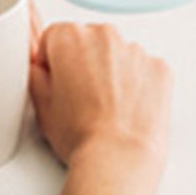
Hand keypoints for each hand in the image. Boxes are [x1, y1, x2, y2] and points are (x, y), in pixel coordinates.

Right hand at [30, 22, 172, 171]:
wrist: (118, 159)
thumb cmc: (82, 136)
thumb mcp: (41, 105)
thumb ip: (36, 74)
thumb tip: (40, 69)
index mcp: (70, 37)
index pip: (54, 37)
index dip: (52, 62)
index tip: (57, 80)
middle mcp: (104, 35)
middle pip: (88, 40)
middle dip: (83, 62)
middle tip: (81, 98)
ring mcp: (135, 49)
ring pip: (117, 53)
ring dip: (112, 71)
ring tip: (106, 108)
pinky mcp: (159, 67)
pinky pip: (144, 68)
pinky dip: (138, 83)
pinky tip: (128, 108)